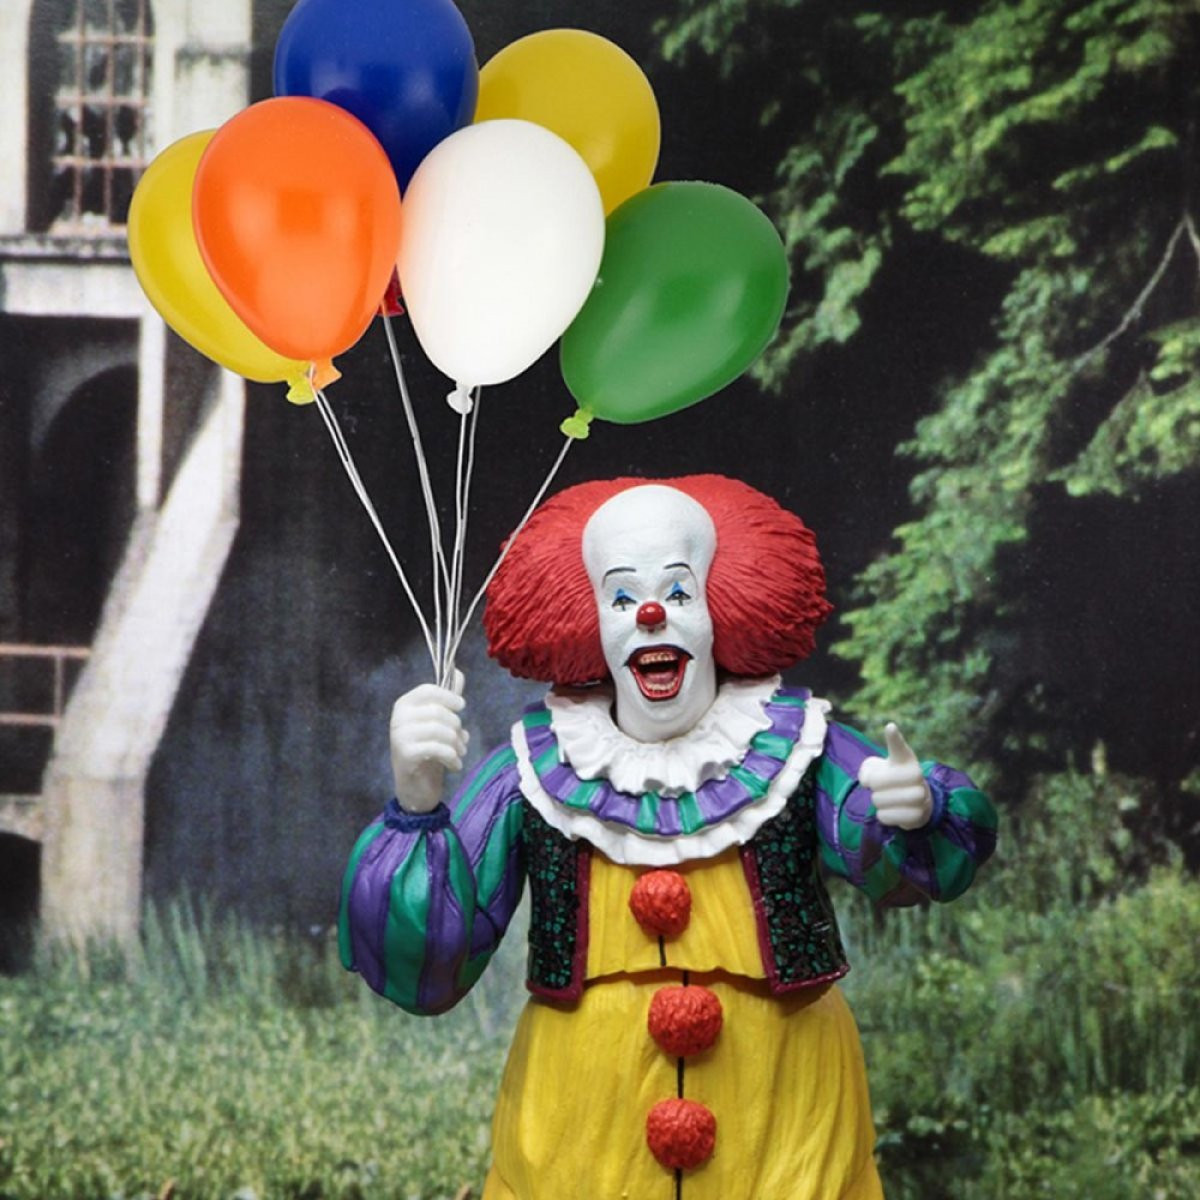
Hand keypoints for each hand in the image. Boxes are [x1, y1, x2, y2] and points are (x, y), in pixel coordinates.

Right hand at [389, 671, 467, 813]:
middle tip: (462, 741)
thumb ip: (448, 699)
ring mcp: (399, 736)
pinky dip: (451, 757)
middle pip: (438, 712)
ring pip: (440, 730)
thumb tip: (458, 672)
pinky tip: (454, 765)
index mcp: (405, 705)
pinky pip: (436, 748)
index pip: (428, 690)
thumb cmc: (428, 751)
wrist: (415, 787)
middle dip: (457, 727)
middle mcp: (398, 717)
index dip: (448, 696)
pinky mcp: (404, 754)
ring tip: (460, 754)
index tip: (461, 706)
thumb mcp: (439, 723)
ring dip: (457, 744)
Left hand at [857, 723, 932, 829]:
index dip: (893, 738)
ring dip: (877, 802)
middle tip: (882, 788)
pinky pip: (886, 816)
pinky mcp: (918, 815)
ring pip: (879, 801)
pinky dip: (883, 815)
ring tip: (887, 799)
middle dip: (873, 787)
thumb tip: (867, 780)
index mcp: (905, 759)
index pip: (898, 747)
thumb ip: (867, 770)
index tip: (890, 727)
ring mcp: (920, 795)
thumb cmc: (890, 779)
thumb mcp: (876, 769)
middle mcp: (916, 774)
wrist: (914, 802)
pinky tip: (892, 810)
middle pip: (877, 783)